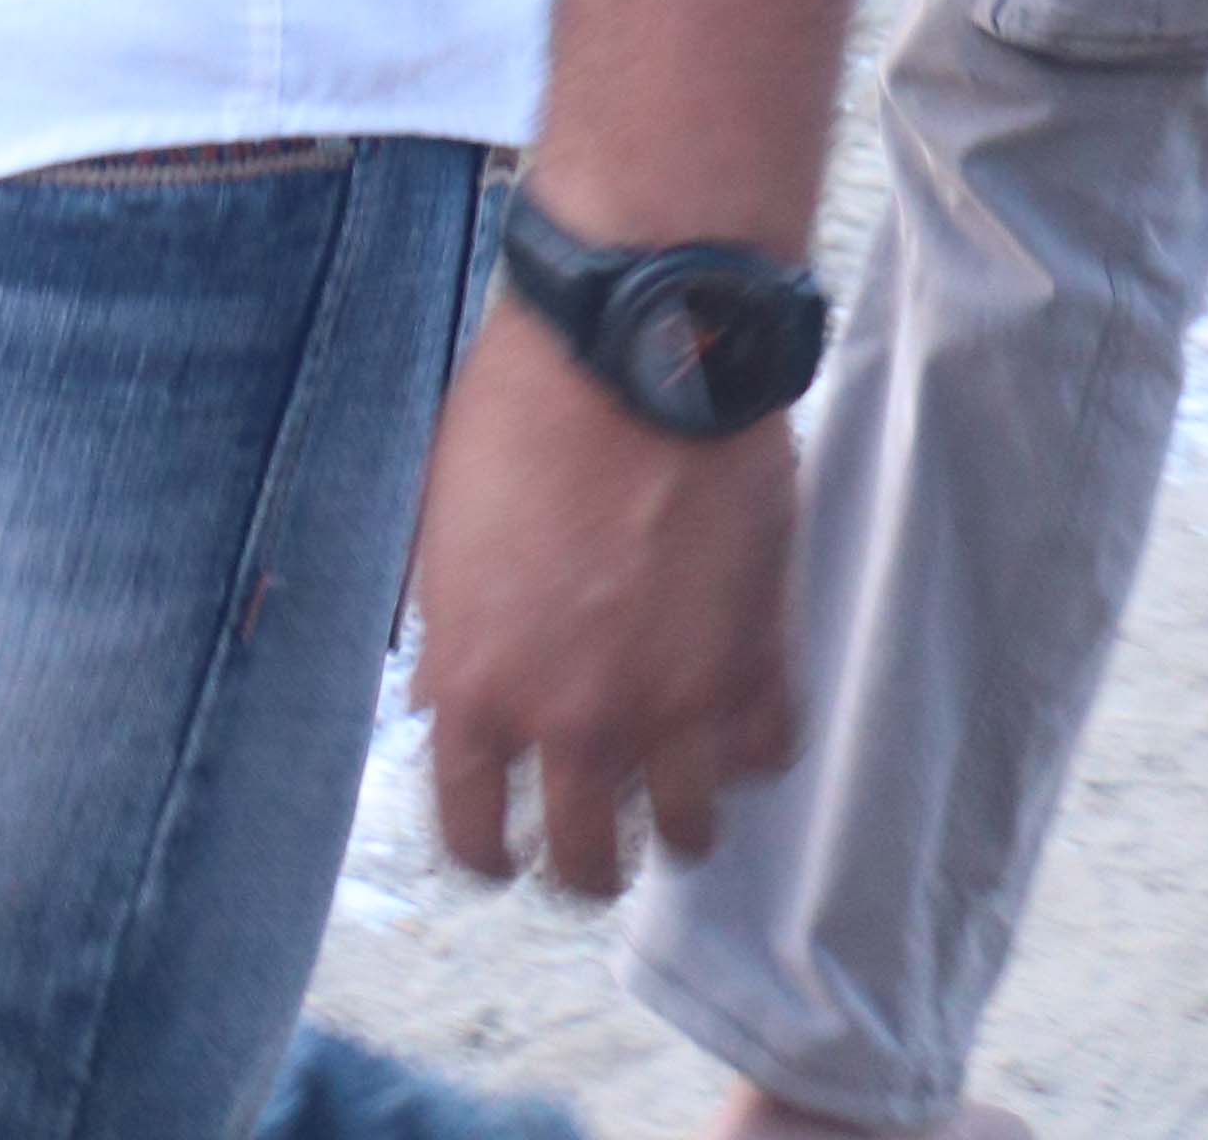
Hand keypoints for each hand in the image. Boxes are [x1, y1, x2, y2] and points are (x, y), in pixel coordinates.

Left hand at [410, 297, 800, 896]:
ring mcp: (677, 702)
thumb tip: (446, 701)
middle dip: (583, 859)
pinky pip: (765, 757)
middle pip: (584, 866)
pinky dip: (748, 745)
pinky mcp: (758, 661)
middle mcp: (576, 720)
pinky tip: (730, 709)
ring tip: (669, 774)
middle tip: (593, 829)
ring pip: (687, 836)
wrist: (637, 342)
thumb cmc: (521, 409)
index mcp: (480, 688)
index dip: (487, 852)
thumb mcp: (442, 529)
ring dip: (673, 815)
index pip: (474, 838)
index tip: (501, 846)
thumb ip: (450, 634)